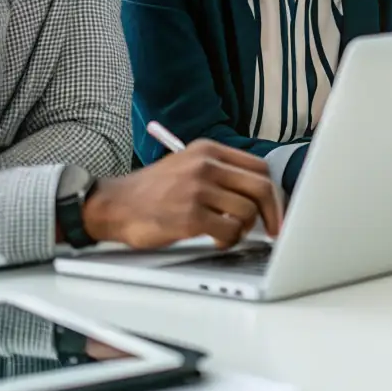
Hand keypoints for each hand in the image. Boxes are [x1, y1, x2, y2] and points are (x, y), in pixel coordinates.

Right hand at [83, 140, 282, 249]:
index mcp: (209, 150)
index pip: (259, 167)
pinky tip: (219, 240)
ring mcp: (198, 190)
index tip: (276, 209)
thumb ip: (221, 172)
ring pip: (247, 211)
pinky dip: (229, 240)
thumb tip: (259, 193)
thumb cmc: (153, 190)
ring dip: (245, 229)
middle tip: (272, 230)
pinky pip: (229, 231)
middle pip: (261, 187)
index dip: (272, 192)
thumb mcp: (188, 164)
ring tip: (230, 233)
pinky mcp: (190, 216)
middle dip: (273, 213)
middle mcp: (206, 165)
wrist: (115, 204)